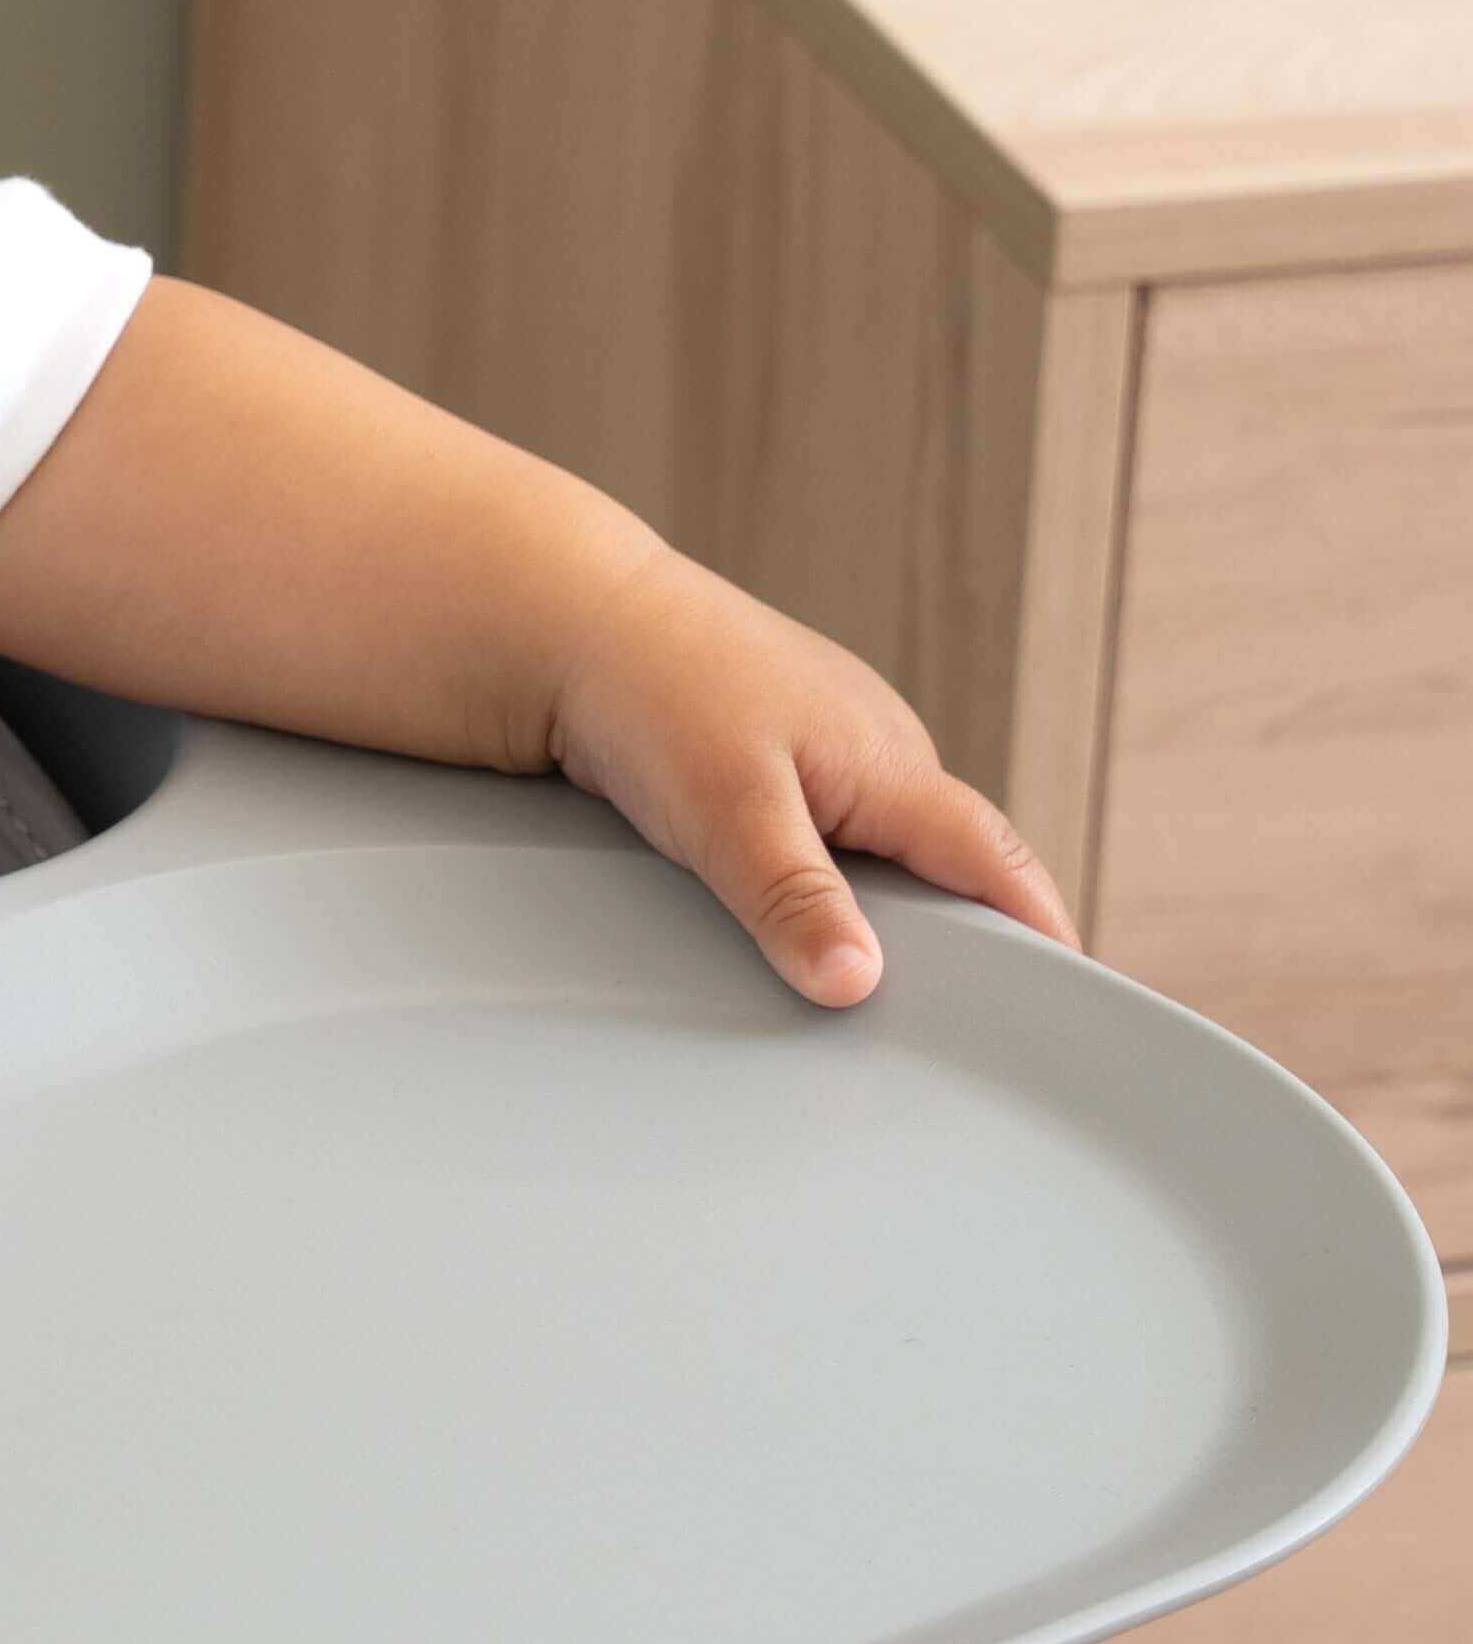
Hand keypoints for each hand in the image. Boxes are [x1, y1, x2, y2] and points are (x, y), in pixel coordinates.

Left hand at [544, 548, 1077, 1004]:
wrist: (568, 617)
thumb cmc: (651, 690)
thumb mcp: (727, 808)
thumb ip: (794, 898)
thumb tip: (860, 984)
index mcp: (891, 761)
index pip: (994, 860)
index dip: (1037, 927)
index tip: (1074, 996)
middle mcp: (873, 751)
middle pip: (944, 863)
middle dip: (957, 936)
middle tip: (954, 1026)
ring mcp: (822, 747)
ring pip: (874, 850)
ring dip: (874, 910)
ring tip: (867, 993)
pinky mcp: (768, 753)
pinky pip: (817, 831)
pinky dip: (818, 880)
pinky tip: (785, 921)